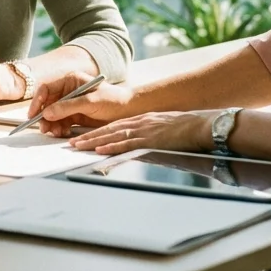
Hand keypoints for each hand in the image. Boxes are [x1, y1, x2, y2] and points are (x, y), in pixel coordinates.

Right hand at [28, 71, 135, 136]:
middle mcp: (68, 91)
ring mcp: (71, 104)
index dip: (38, 101)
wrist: (128, 111)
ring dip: (52, 125)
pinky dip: (59, 129)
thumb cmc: (112, 100)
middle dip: (44, 117)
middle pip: (48, 104)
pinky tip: (62, 133)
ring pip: (53, 115)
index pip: (47, 89)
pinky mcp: (75, 116)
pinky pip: (61, 123)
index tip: (33, 114)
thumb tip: (47, 113)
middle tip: (44, 129)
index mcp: (70, 80)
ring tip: (55, 133)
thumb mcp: (90, 102)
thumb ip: (68, 107)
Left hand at [68, 110, 215, 154]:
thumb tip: (137, 144)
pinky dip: (113, 146)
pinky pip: (128, 143)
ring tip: (77, 146)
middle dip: (87, 136)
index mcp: (140, 120)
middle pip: (108, 129)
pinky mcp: (150, 140)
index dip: (95, 131)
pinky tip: (100, 149)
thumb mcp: (161, 127)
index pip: (113, 125)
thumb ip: (148, 134)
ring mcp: (143, 131)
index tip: (80, 136)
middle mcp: (138, 123)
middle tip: (71, 142)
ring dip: (93, 141)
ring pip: (113, 135)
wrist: (200, 125)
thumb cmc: (184, 128)